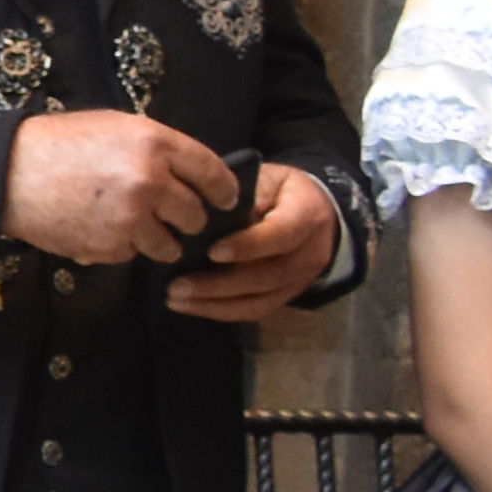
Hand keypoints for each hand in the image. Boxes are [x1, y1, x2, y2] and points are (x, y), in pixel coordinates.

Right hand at [2, 110, 239, 267]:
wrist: (6, 174)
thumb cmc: (60, 143)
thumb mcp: (115, 127)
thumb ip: (158, 149)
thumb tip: (195, 176)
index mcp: (154, 144)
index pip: (213, 173)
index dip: (224, 190)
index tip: (224, 200)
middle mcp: (149, 182)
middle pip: (196, 215)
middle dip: (186, 217)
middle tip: (169, 213)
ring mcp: (130, 219)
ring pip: (170, 245)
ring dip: (159, 239)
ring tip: (134, 226)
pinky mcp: (109, 247)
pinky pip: (134, 254)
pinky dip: (123, 246)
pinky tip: (100, 227)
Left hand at [162, 161, 339, 323]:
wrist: (315, 212)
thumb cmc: (279, 191)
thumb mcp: (265, 179)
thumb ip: (241, 197)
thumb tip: (203, 218)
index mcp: (307, 216)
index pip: (280, 234)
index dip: (247, 246)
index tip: (211, 252)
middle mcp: (310, 254)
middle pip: (267, 276)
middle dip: (219, 284)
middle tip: (176, 285)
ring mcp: (301, 280)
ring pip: (260, 301)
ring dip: (214, 304)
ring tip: (176, 299)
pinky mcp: (288, 296)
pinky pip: (257, 311)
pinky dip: (222, 312)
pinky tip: (192, 306)